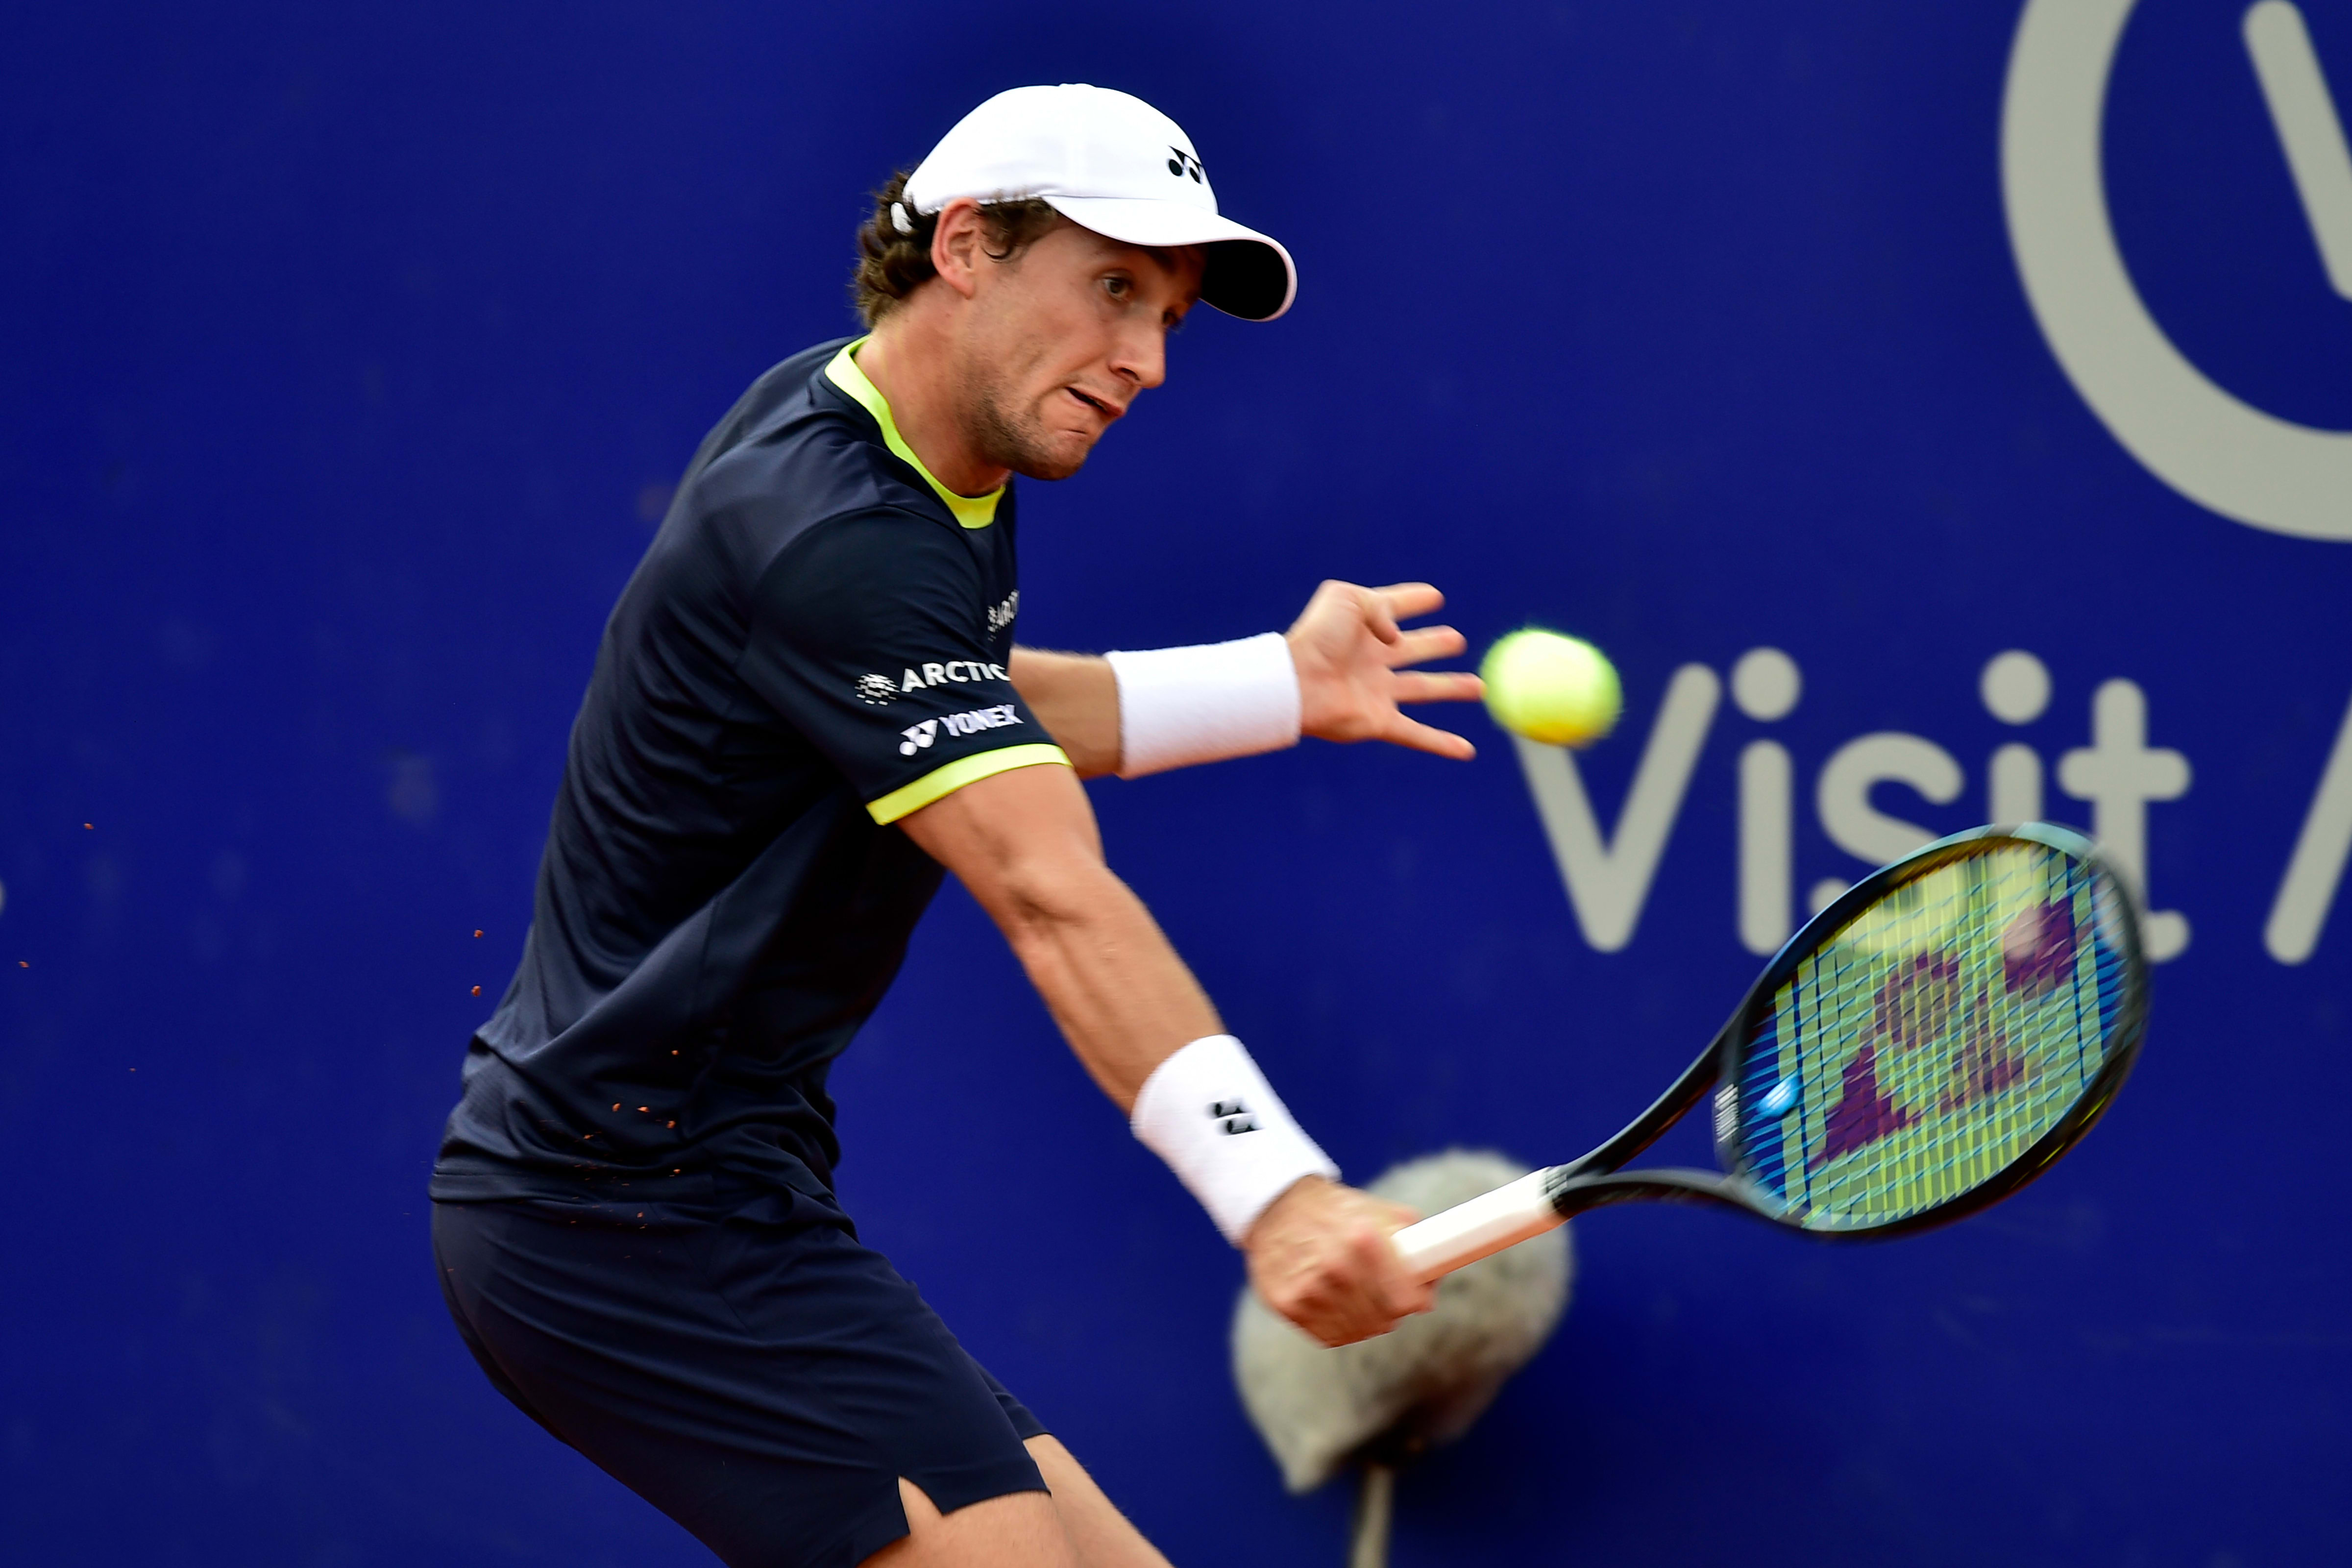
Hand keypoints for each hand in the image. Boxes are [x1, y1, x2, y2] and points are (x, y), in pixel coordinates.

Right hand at [1243, 1176, 1434, 1346]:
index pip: (1406, 1300)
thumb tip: (1434, 1277)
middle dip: (1393, 1310)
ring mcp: (1308, 1290)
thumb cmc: (1335, 1210)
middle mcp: (1335, 1267)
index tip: (1417, 1297)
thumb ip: (1413, 1240)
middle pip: (1385, 1319)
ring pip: (1358, 1331)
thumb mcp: (1378, 1211)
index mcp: (1362, 1239)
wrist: (1276, 1206)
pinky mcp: (1287, 1305)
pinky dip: (1340, 1327)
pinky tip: (1339, 1305)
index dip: (1417, 1300)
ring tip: (1361, 1297)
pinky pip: (1330, 1336)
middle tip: (1388, 1295)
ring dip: (1367, 1320)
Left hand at [1285, 581, 1482, 759]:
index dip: (1413, 600)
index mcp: (1365, 626)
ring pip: (1423, 689)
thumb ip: (1381, 608)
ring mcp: (1378, 691)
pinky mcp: (1378, 721)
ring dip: (1452, 688)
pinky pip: (1416, 734)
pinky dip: (1442, 744)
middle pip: (1413, 650)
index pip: (1395, 608)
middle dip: (1435, 645)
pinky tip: (1466, 750)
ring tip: (1478, 686)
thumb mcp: (1347, 598)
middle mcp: (1373, 658)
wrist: (1296, 682)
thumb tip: (1397, 640)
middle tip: (1456, 640)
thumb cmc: (1316, 637)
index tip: (1434, 597)